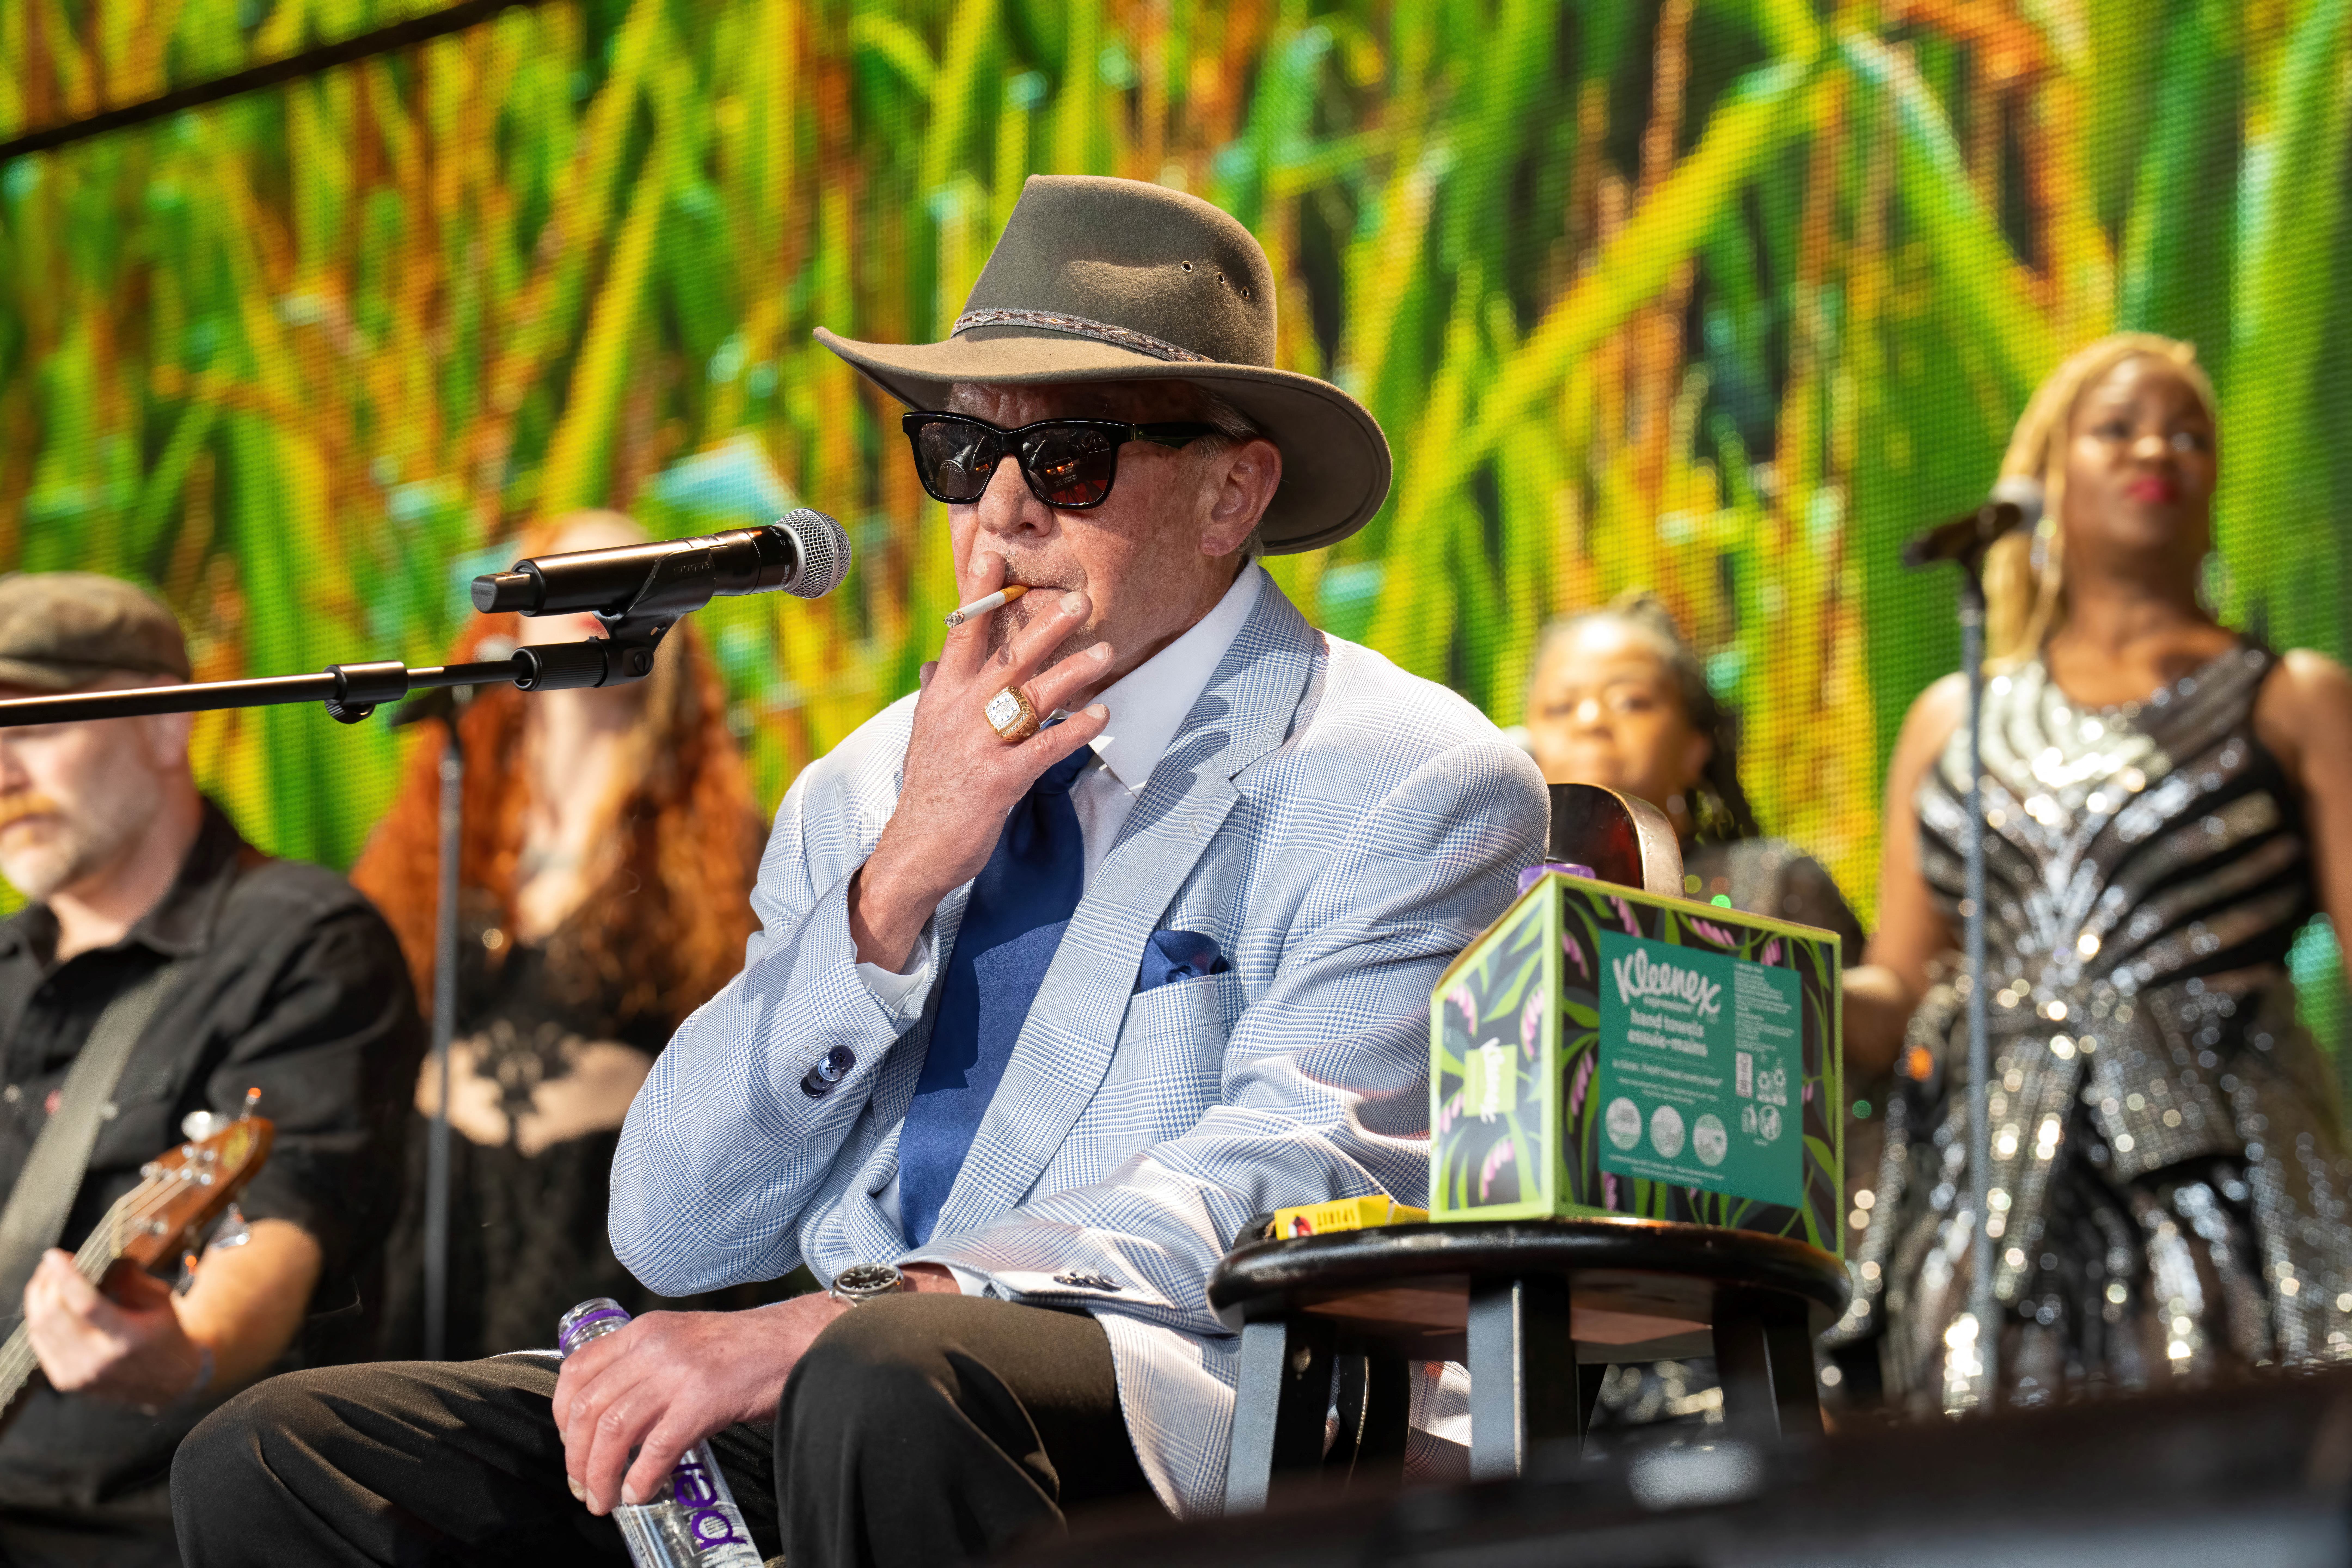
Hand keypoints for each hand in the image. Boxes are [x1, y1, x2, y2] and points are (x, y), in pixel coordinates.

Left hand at [23, 1251, 205, 1407]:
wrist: (167, 1383)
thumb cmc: (165, 1336)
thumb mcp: (161, 1302)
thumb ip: (131, 1279)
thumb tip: (103, 1257)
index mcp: (127, 1339)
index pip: (86, 1304)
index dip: (67, 1276)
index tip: (56, 1255)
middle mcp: (98, 1360)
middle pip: (55, 1315)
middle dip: (48, 1282)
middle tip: (52, 1263)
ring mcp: (78, 1374)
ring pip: (40, 1328)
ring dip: (38, 1298)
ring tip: (47, 1279)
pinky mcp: (66, 1381)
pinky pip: (40, 1343)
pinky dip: (39, 1319)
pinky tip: (48, 1303)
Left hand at [554, 1263, 959, 1512]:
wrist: (797, 1342)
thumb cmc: (745, 1351)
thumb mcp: (683, 1344)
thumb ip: (646, 1369)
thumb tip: (614, 1422)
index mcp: (645, 1330)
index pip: (576, 1371)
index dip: (562, 1416)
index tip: (571, 1445)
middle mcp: (654, 1346)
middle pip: (588, 1408)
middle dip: (576, 1457)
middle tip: (583, 1486)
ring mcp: (678, 1372)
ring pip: (612, 1430)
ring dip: (600, 1474)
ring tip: (603, 1499)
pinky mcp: (703, 1400)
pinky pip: (656, 1448)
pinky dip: (641, 1478)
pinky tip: (641, 1493)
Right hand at [850, 552, 1111, 968]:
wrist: (915, 851)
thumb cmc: (929, 790)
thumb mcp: (925, 735)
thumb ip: (934, 694)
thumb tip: (934, 664)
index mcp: (941, 696)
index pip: (962, 633)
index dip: (978, 592)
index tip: (994, 552)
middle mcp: (959, 713)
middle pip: (1006, 657)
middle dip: (1044, 626)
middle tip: (1079, 600)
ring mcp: (979, 745)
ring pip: (1031, 697)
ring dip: (1072, 673)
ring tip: (1106, 653)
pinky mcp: (1000, 781)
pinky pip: (1044, 748)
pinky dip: (1075, 731)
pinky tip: (1101, 717)